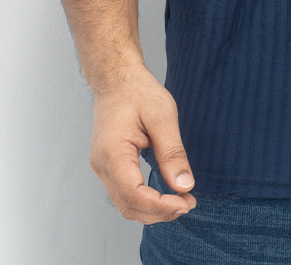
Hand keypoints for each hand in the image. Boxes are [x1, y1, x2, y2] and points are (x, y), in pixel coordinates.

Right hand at [90, 66, 196, 222]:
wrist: (117, 78)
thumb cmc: (138, 92)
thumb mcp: (163, 116)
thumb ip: (172, 153)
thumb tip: (184, 186)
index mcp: (112, 153)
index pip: (134, 195)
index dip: (160, 206)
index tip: (186, 202)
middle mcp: (102, 165)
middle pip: (128, 206)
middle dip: (159, 212)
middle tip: (188, 203)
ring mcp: (102, 167)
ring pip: (125, 203)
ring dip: (152, 209)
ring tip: (180, 201)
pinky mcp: (108, 166)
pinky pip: (124, 192)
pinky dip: (144, 199)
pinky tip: (164, 194)